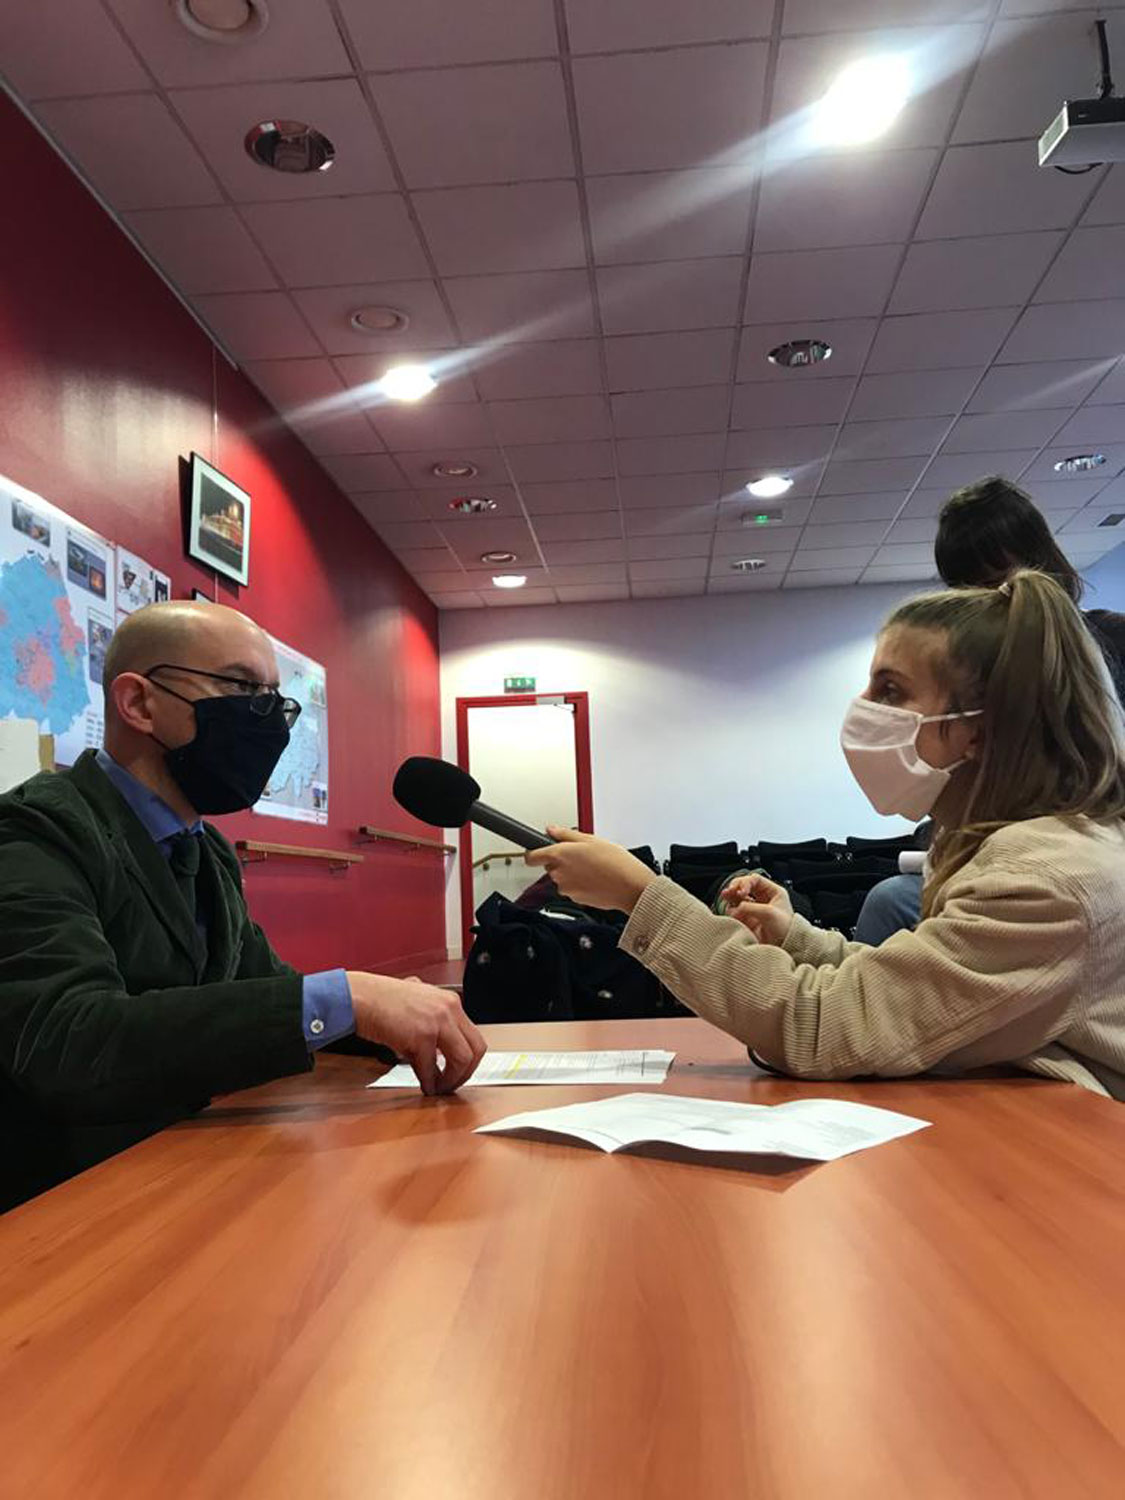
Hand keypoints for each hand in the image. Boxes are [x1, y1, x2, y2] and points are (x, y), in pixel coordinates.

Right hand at [346, 973, 485, 1094]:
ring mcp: (436, 1023)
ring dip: (452, 1080)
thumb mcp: (418, 1001)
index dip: (469, 1060)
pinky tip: (424, 1086)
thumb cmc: (381, 1000)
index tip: (460, 1071)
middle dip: (466, 1073)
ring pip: (462, 1060)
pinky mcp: (420, 1037)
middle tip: (454, 1083)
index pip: (475, 1036)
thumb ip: (434, 1018)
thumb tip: (440, 1047)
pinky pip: (430, 1069)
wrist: (359, 997)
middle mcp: (448, 1010)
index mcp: (450, 1002)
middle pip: (476, 1050)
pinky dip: (429, 1083)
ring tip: (440, 1088)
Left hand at [525, 826, 657, 912]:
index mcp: (559, 855)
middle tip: (582, 856)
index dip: (533, 853)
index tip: (537, 850)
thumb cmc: (615, 863)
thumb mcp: (591, 839)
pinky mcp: (575, 899)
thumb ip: (566, 834)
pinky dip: (581, 884)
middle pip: (550, 866)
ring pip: (562, 878)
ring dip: (572, 873)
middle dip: (562, 861)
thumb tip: (552, 830)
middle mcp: (558, 873)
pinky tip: (596, 878)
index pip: (531, 857)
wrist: (630, 887)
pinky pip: (572, 889)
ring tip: (593, 868)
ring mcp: (566, 888)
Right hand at [718, 873, 793, 945]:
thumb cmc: (786, 930)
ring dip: (730, 899)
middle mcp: (762, 899)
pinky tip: (732, 914)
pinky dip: (731, 911)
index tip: (740, 892)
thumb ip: (749, 907)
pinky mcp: (748, 920)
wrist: (788, 949)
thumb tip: (735, 908)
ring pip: (737, 898)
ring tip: (726, 901)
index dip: (744, 883)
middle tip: (727, 893)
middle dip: (734, 888)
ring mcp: (754, 910)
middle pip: (743, 886)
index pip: (755, 880)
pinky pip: (735, 912)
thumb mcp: (769, 914)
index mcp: (772, 892)